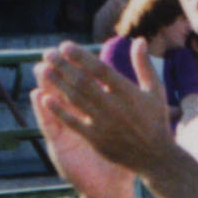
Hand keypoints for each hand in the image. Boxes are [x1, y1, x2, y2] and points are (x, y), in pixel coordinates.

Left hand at [36, 42, 177, 179]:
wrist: (155, 157)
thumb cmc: (155, 120)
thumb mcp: (155, 90)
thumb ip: (144, 65)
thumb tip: (138, 40)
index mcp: (127, 92)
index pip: (99, 69)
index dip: (80, 56)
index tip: (65, 46)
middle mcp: (114, 106)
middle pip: (82, 81)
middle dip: (63, 66)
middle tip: (48, 54)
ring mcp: (103, 123)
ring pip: (75, 99)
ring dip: (57, 83)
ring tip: (42, 70)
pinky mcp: (96, 139)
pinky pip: (73, 122)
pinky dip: (59, 111)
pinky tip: (45, 99)